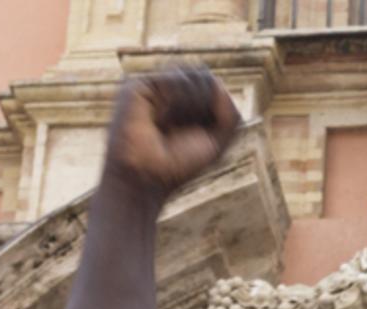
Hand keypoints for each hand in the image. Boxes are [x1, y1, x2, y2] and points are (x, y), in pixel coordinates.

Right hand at [103, 68, 239, 195]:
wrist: (148, 176)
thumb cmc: (180, 164)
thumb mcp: (218, 141)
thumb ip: (229, 112)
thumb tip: (218, 82)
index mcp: (187, 100)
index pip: (213, 85)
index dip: (215, 110)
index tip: (197, 135)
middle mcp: (169, 89)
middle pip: (205, 75)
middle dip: (203, 106)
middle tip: (181, 130)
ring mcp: (153, 84)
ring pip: (190, 74)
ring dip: (190, 105)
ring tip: (168, 124)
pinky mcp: (137, 83)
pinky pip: (174, 79)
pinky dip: (175, 103)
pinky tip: (158, 119)